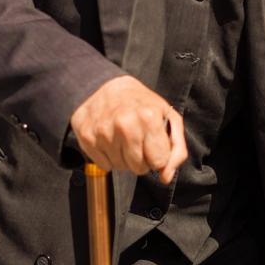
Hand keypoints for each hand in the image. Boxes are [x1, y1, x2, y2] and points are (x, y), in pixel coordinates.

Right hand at [71, 75, 186, 182]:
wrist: (104, 86)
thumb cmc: (141, 104)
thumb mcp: (168, 118)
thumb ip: (177, 150)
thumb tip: (166, 177)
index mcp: (149, 118)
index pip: (158, 162)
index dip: (158, 155)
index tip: (153, 142)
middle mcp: (125, 124)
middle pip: (139, 168)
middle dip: (141, 159)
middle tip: (138, 140)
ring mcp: (103, 132)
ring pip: (121, 168)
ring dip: (124, 158)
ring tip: (123, 138)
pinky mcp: (87, 138)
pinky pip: (104, 165)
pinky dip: (109, 157)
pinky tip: (110, 140)